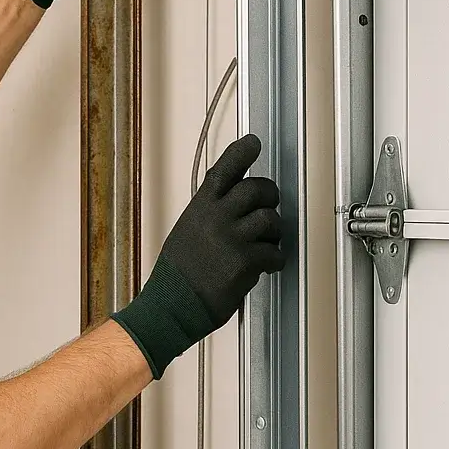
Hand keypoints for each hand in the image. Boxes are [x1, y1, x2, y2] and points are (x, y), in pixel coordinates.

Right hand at [112, 135, 284, 378]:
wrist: (172, 305)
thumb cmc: (176, 275)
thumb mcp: (185, 232)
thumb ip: (209, 215)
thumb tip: (233, 208)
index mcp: (200, 209)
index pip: (224, 171)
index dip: (241, 153)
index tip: (253, 143)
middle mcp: (216, 218)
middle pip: (256, 190)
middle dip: (269, 196)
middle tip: (269, 205)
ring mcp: (232, 239)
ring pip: (270, 219)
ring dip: (275, 231)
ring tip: (267, 243)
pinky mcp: (245, 262)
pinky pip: (274, 253)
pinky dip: (275, 259)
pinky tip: (267, 265)